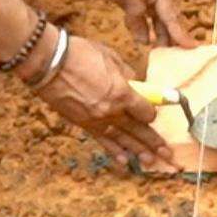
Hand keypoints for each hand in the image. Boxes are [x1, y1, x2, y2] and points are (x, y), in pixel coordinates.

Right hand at [29, 32, 171, 167]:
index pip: (145, 111)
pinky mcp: (83, 125)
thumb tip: (134, 82)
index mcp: (122, 93)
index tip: (152, 112)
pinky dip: (115, 152)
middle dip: (154, 142)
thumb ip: (126, 73)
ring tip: (151, 163)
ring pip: (123, 140)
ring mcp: (97, 121)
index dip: (151, 112)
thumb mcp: (109, 56)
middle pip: (138, 130)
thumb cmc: (79, 54)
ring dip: (138, 152)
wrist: (48, 64)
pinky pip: (103, 142)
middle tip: (168, 154)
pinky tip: (125, 162)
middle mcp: (112, 112)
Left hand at [67, 0, 195, 50]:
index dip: (180, 34)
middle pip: (164, 20)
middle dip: (170, 38)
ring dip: (156, 36)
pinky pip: (137, 18)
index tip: (192, 49)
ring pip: (151, 21)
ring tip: (163, 55)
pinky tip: (143, 41)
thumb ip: (137, 11)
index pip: (171, 16)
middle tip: (177, 60)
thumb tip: (143, 39)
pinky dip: (141, 30)